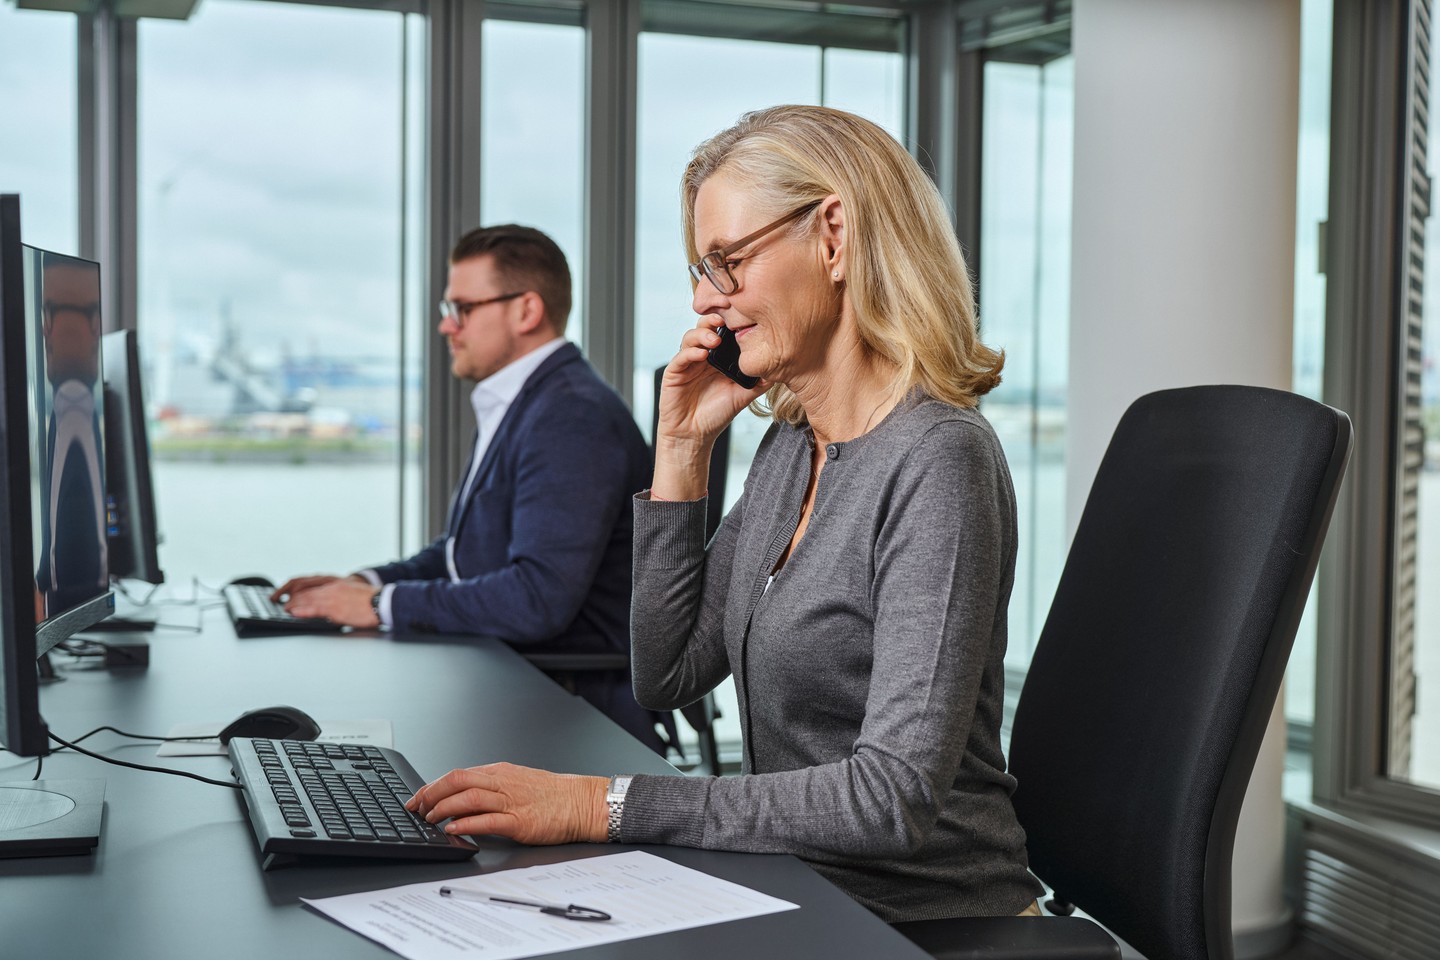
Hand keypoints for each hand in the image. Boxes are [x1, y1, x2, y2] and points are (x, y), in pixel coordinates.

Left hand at [283, 579, 379, 627]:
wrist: (382, 602)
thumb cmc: (373, 601)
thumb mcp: (355, 593)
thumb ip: (342, 597)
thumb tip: (335, 607)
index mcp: (337, 584)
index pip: (312, 587)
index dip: (299, 592)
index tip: (291, 596)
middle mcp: (332, 589)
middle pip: (306, 592)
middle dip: (292, 598)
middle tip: (282, 603)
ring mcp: (332, 598)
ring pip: (307, 599)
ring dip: (293, 605)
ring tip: (284, 609)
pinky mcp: (335, 609)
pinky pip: (313, 609)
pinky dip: (301, 610)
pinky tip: (293, 612)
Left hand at [405, 762, 607, 845]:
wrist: (582, 803)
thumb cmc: (553, 795)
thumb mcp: (517, 783)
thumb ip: (491, 789)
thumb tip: (462, 800)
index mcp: (500, 772)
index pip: (458, 774)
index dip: (432, 786)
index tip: (417, 798)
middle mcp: (502, 782)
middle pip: (457, 780)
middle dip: (431, 794)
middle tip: (417, 808)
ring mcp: (511, 801)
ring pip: (468, 797)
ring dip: (443, 808)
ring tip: (430, 819)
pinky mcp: (520, 821)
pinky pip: (487, 820)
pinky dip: (466, 823)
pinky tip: (453, 829)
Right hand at [657, 315, 767, 445]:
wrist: (695, 435)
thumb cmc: (716, 414)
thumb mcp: (743, 396)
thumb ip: (758, 382)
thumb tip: (779, 369)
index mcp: (718, 358)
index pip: (721, 331)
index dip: (728, 321)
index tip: (740, 315)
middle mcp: (701, 357)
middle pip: (704, 328)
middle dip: (713, 320)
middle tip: (724, 320)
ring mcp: (687, 363)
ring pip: (690, 338)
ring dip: (702, 335)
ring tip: (715, 340)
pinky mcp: (674, 373)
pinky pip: (680, 357)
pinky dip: (690, 352)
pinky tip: (702, 354)